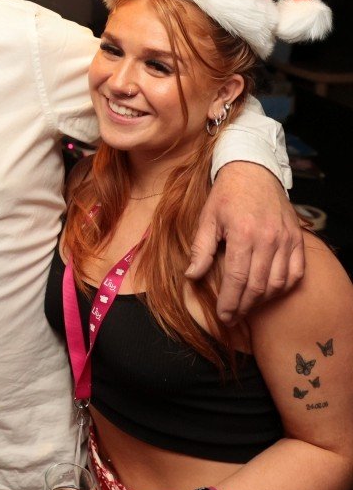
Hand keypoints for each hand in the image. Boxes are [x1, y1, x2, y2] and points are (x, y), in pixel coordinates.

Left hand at [187, 161, 303, 324]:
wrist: (253, 172)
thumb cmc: (226, 196)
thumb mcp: (206, 219)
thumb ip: (201, 250)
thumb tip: (191, 276)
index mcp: (243, 235)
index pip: (237, 279)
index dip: (230, 302)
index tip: (223, 316)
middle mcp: (268, 239)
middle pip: (258, 285)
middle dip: (244, 306)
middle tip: (232, 317)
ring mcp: (286, 240)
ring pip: (278, 282)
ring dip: (262, 300)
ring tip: (247, 306)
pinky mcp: (297, 239)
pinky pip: (295, 272)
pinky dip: (283, 287)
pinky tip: (269, 292)